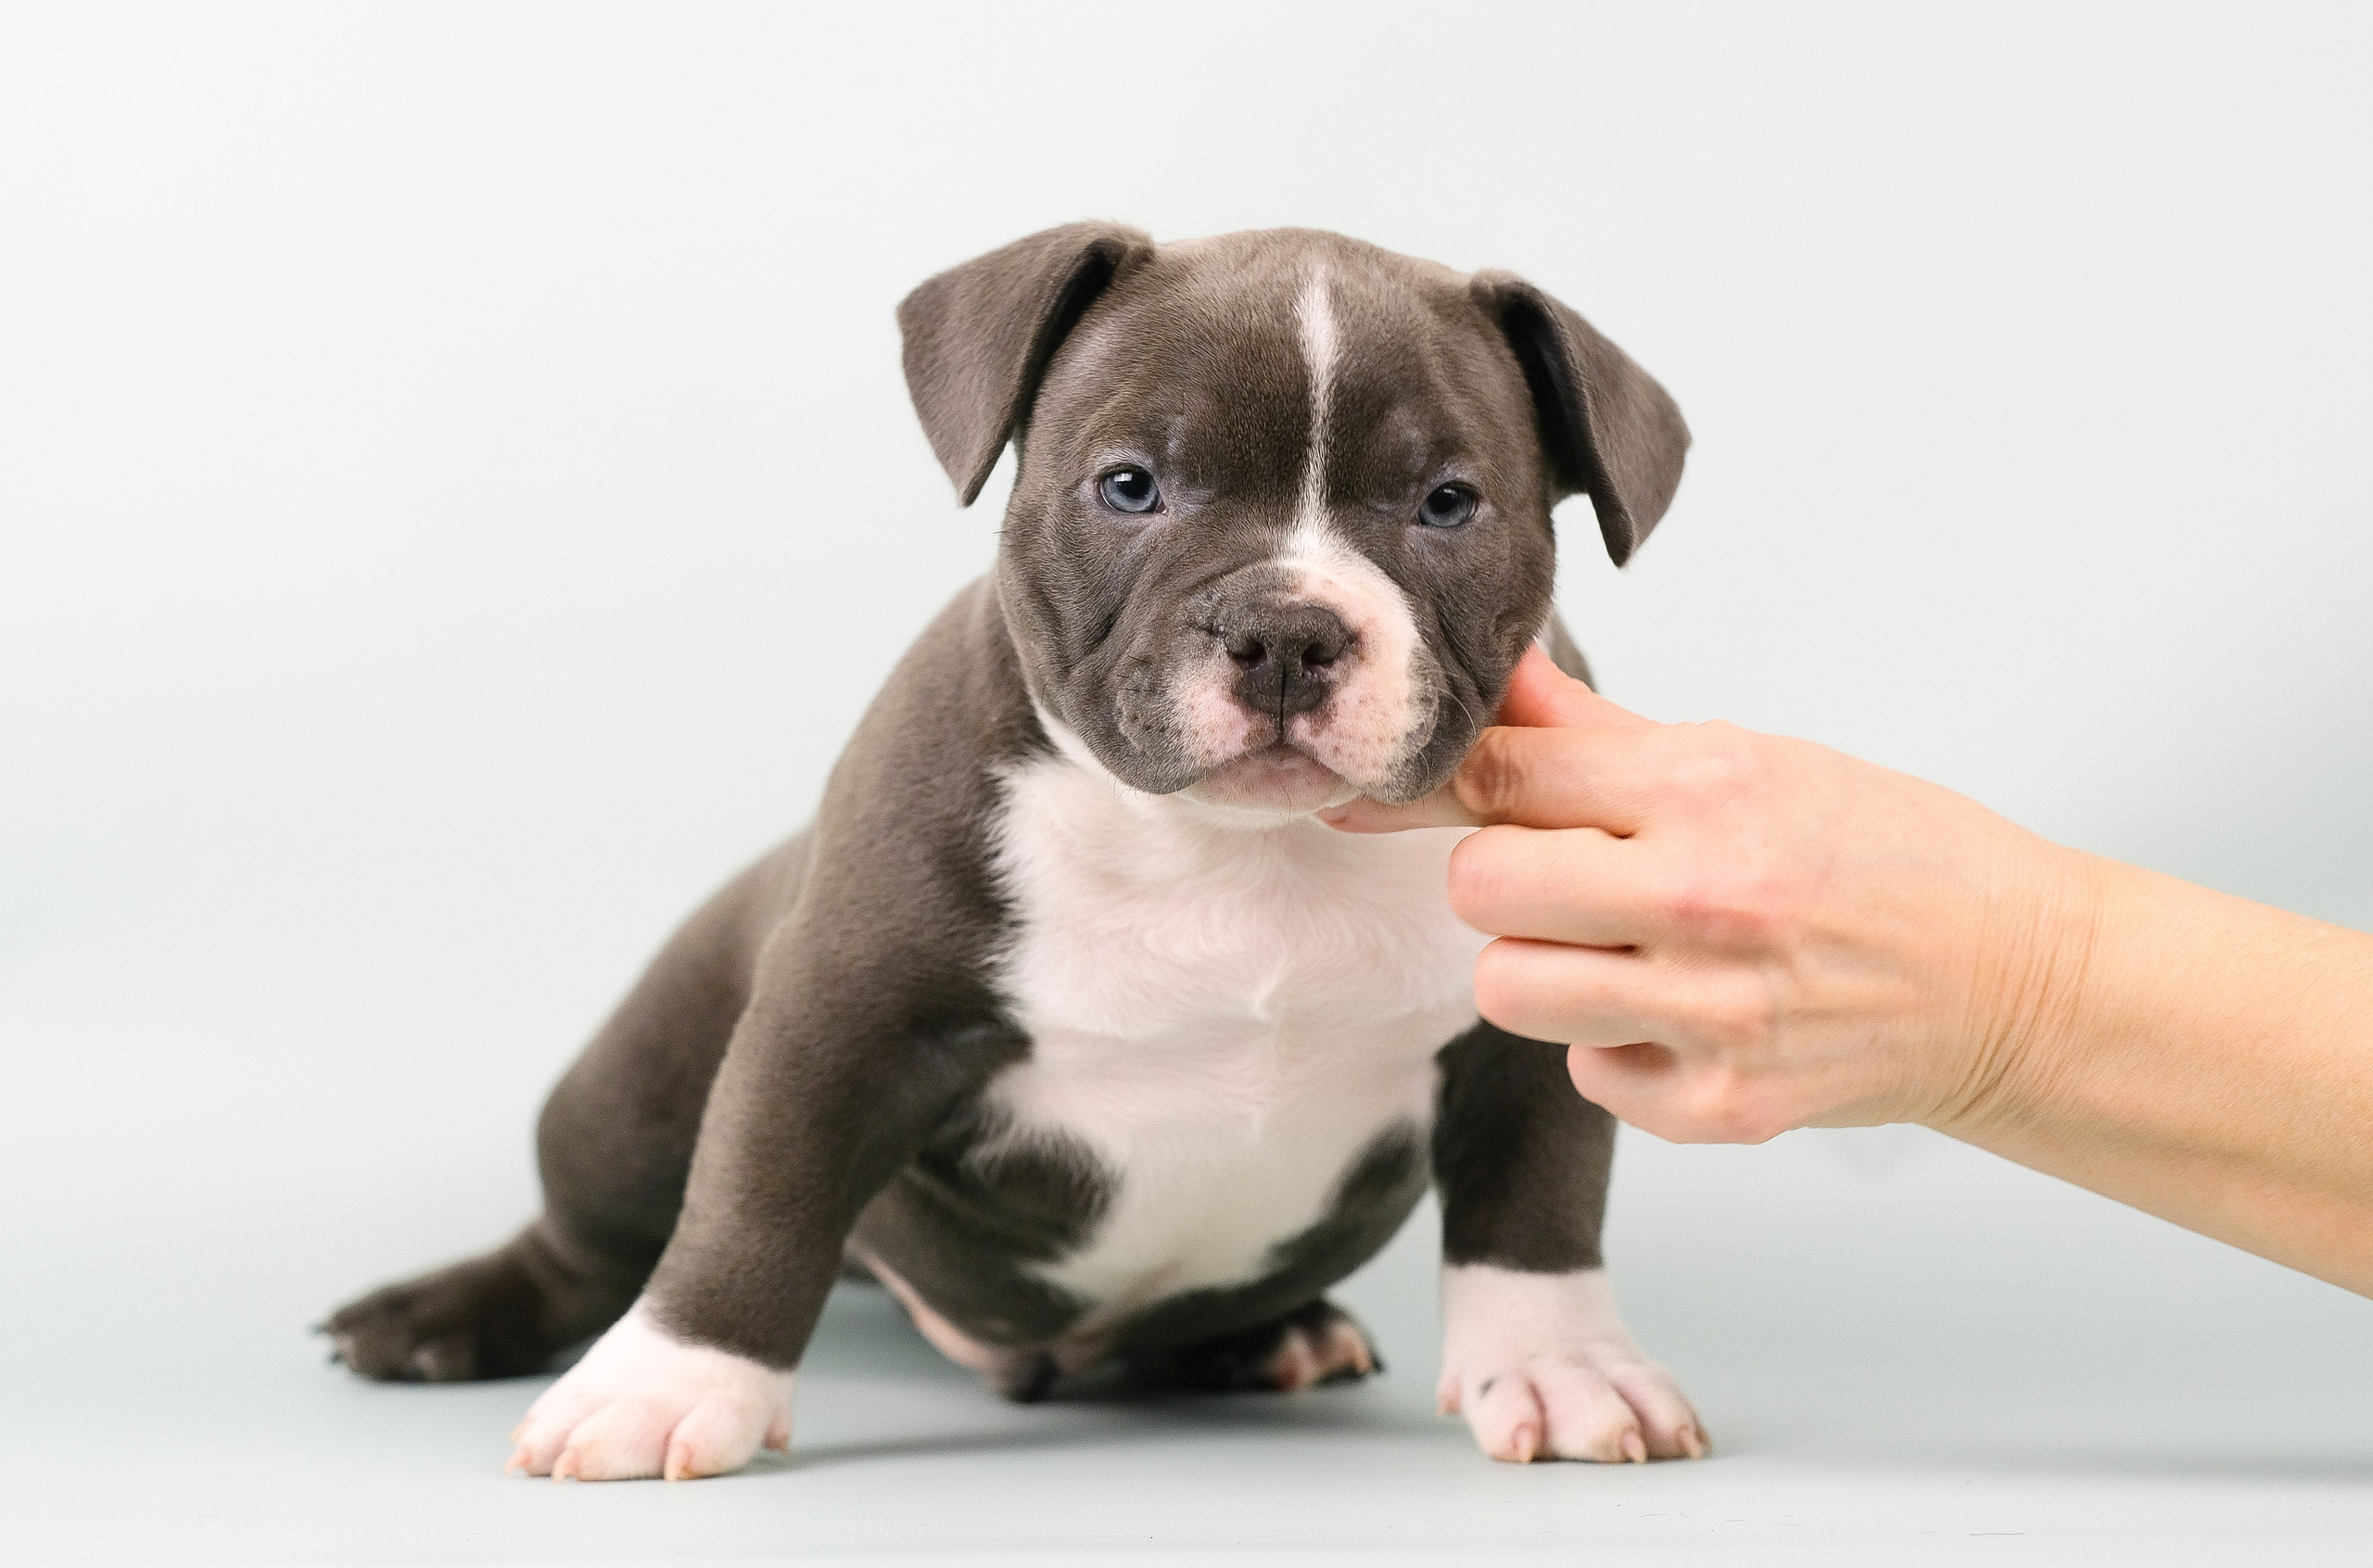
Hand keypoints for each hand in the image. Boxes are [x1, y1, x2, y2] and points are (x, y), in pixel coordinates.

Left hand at [1326, 648, 2099, 1143]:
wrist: (2011, 978)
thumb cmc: (1880, 853)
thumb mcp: (1748, 758)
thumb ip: (1597, 734)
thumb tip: (1498, 670)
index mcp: (1708, 791)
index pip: (1502, 778)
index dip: (1439, 785)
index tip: (1402, 793)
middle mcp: (1705, 899)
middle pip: (1479, 890)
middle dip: (1499, 883)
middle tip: (1556, 882)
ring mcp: (1713, 1014)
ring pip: (1507, 991)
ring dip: (1540, 970)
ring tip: (1615, 952)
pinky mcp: (1722, 1107)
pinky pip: (1584, 1074)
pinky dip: (1612, 1050)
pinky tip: (1676, 1016)